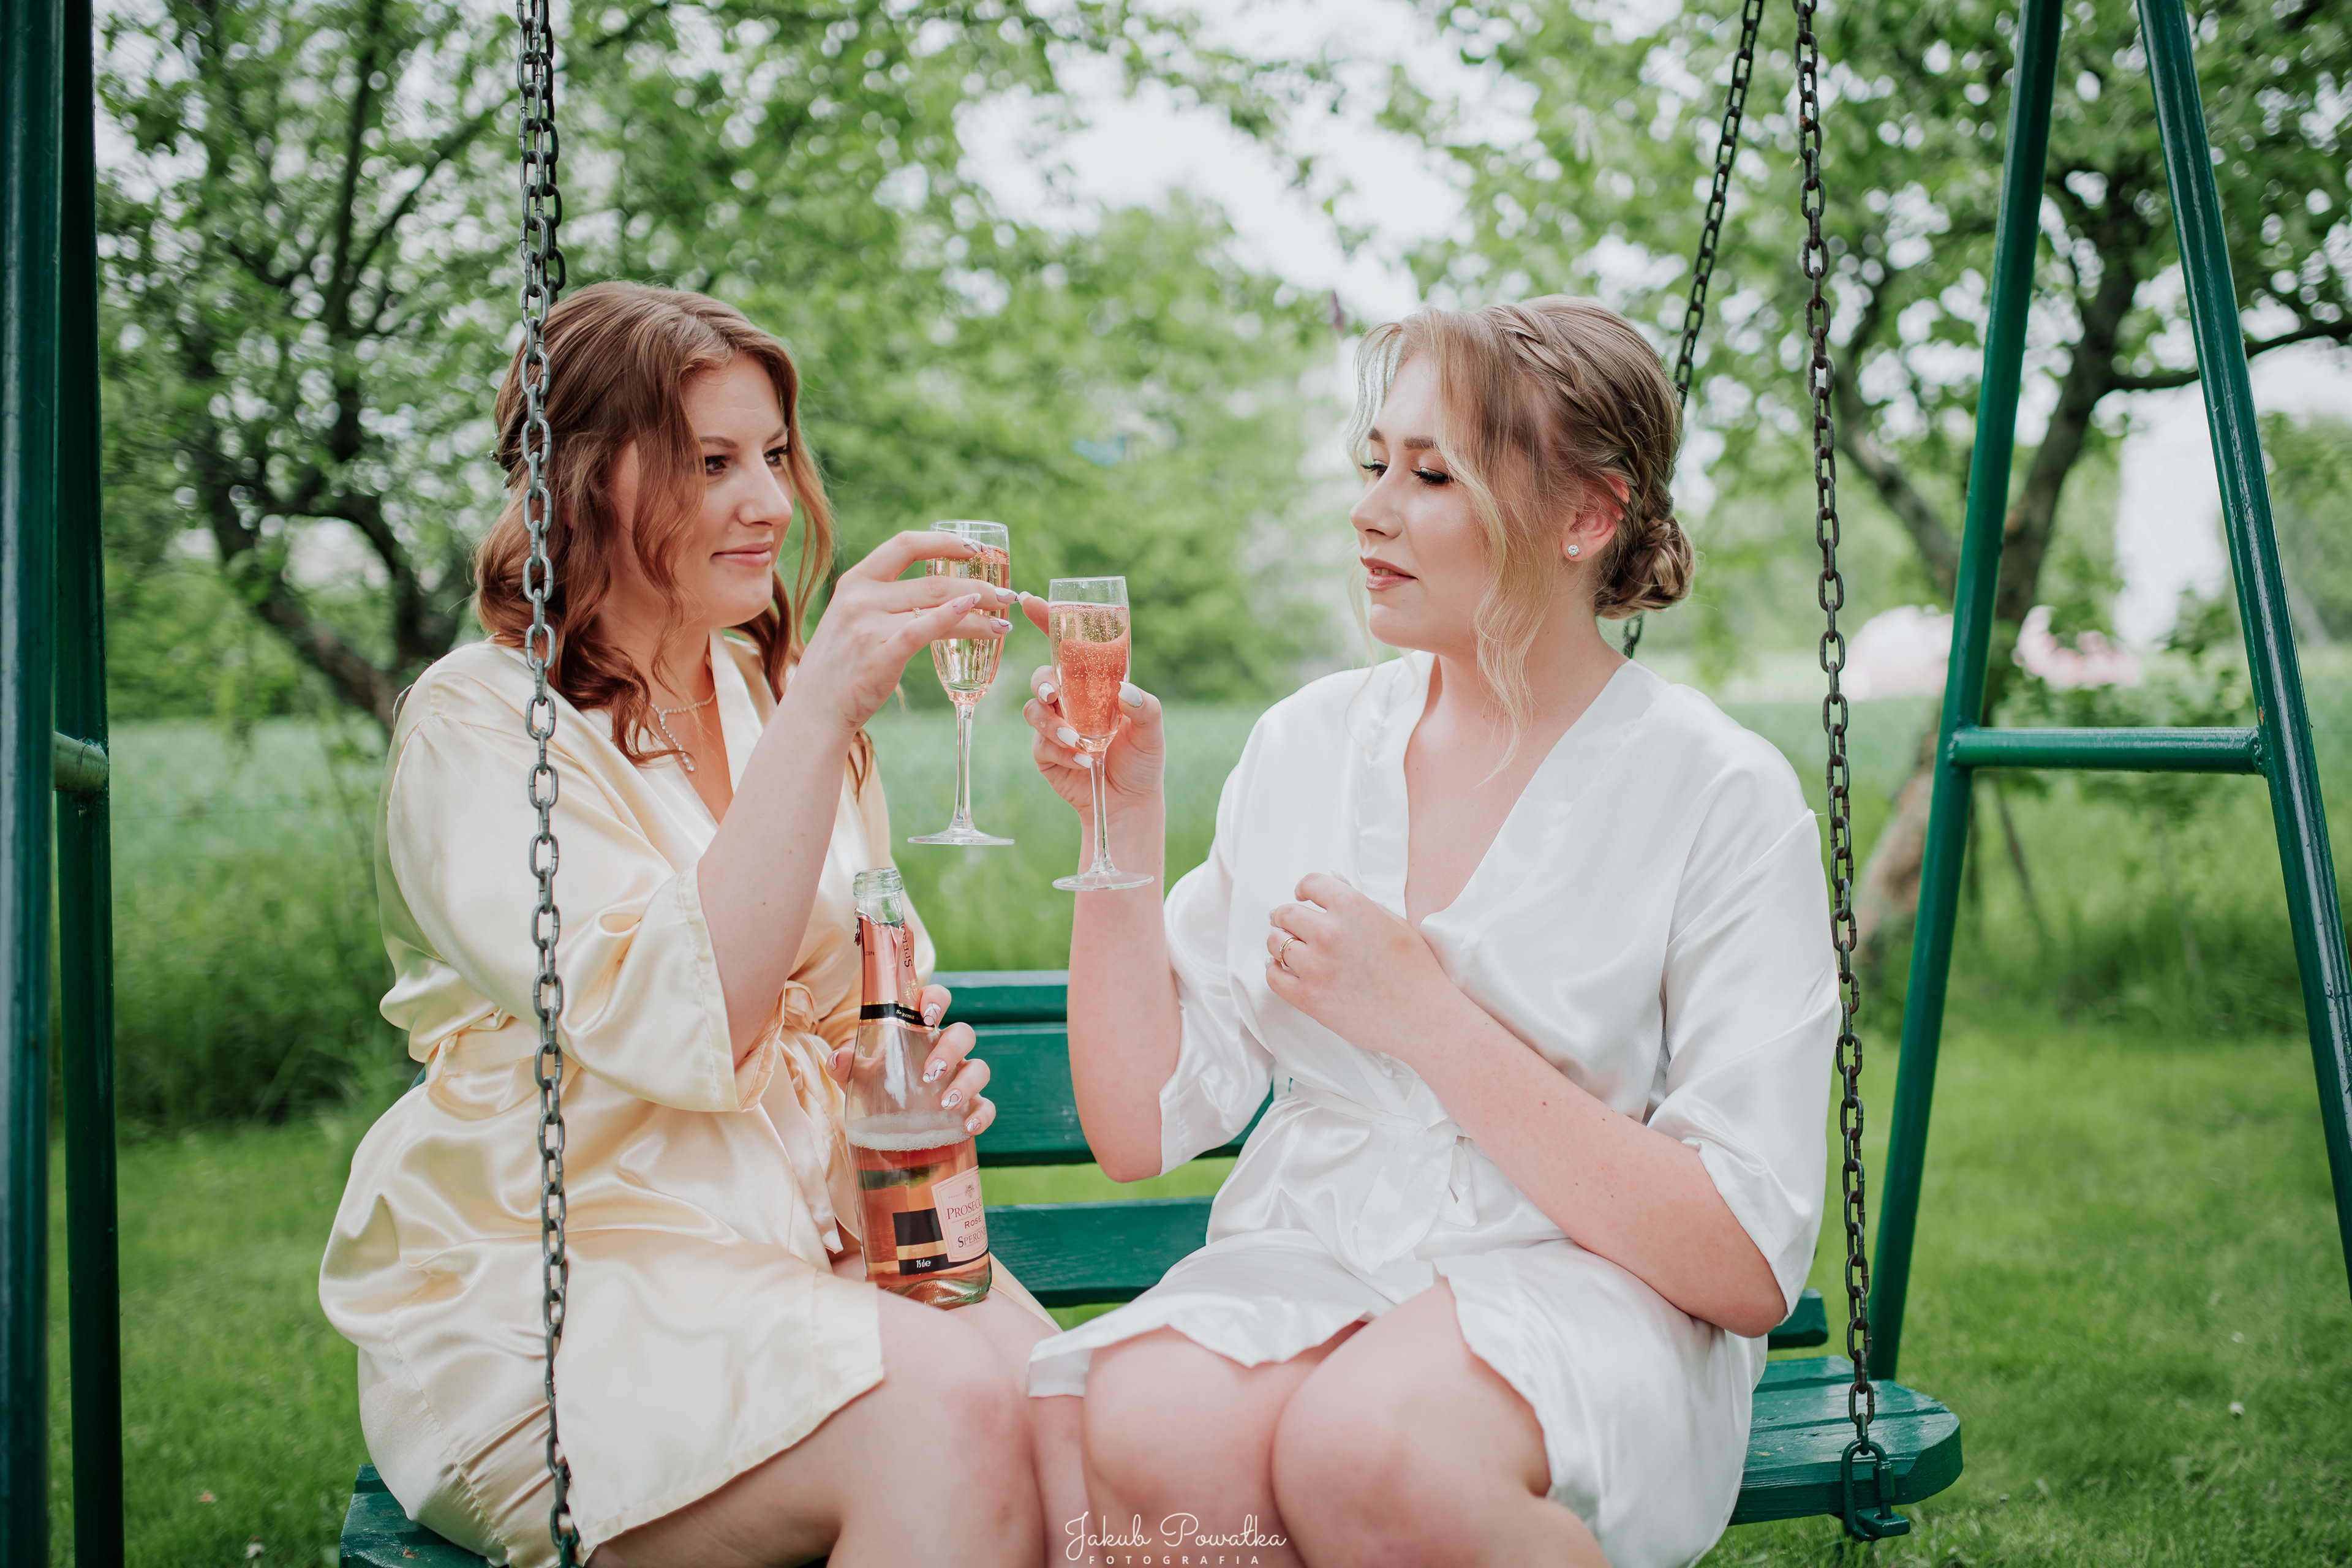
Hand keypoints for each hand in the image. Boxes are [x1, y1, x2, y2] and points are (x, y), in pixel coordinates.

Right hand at [789, 531, 1015, 734]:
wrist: (815, 709)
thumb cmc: (842, 665)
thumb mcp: (852, 618)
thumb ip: (883, 599)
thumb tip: (935, 592)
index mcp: (856, 581)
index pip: (906, 545)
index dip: (945, 543)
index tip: (976, 549)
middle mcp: (861, 597)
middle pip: (933, 580)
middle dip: (979, 584)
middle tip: (1007, 595)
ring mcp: (868, 625)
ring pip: (939, 605)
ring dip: (980, 610)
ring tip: (1004, 620)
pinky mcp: (881, 655)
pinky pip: (926, 630)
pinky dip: (958, 620)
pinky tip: (983, 623)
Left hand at [826, 982, 997, 1137]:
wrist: (888, 1131)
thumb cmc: (879, 1092)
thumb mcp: (860, 1078)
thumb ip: (848, 1066)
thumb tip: (838, 1059)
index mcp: (921, 1034)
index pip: (936, 1002)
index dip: (937, 999)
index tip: (928, 1013)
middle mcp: (946, 1053)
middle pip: (963, 1035)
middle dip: (950, 1050)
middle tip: (929, 1073)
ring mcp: (961, 1080)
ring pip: (979, 1068)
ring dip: (966, 1083)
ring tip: (945, 1104)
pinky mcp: (970, 1108)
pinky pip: (986, 1106)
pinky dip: (982, 1115)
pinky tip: (968, 1126)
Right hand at [1018, 594, 1165, 818]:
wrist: (1128, 804)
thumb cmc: (1142, 761)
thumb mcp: (1153, 731)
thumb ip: (1146, 708)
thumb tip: (1125, 691)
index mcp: (1093, 684)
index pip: (1067, 646)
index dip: (1048, 621)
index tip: (1031, 601)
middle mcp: (1070, 700)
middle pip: (1042, 676)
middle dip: (1042, 682)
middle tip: (1054, 695)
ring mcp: (1054, 725)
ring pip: (1034, 710)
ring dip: (1052, 725)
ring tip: (1078, 743)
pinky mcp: (1045, 752)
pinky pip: (1040, 744)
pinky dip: (1061, 752)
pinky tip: (1085, 762)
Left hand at [1264, 873, 1460, 1066]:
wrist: (1423, 1016)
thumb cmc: (1416, 971)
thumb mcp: (1394, 922)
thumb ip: (1360, 904)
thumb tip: (1334, 886)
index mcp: (1352, 907)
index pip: (1310, 883)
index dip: (1303, 889)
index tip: (1302, 896)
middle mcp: (1329, 931)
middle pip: (1286, 913)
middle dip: (1287, 917)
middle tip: (1289, 924)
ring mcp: (1315, 965)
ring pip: (1276, 943)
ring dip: (1281, 944)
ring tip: (1291, 950)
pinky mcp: (1308, 996)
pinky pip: (1273, 976)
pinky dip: (1275, 971)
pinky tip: (1284, 970)